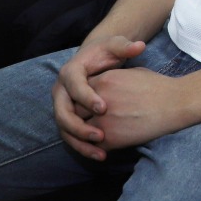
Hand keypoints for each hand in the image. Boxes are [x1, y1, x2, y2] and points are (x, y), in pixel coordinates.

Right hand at [52, 35, 146, 159]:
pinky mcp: (68, 118)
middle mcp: (60, 91)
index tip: (104, 108)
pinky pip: (71, 136)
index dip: (87, 98)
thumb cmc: (106, 52)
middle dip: (79, 127)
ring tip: (101, 152)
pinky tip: (101, 155)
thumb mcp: (115, 45)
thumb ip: (126, 46)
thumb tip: (139, 46)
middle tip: (101, 136)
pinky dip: (83, 147)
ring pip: (64, 129)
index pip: (74, 86)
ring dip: (80, 142)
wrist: (94, 58)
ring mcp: (62, 106)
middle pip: (62, 113)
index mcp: (70, 72)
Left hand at [85, 68, 195, 151]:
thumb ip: (112, 80)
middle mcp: (98, 101)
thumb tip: (102, 88)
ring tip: (94, 136)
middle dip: (80, 117)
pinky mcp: (110, 139)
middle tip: (86, 122)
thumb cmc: (158, 87)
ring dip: (85, 135)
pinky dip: (97, 148)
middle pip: (76, 111)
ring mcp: (102, 121)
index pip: (80, 92)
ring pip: (81, 131)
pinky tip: (105, 146)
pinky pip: (94, 146)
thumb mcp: (131, 74)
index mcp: (103, 81)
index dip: (84, 100)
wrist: (175, 104)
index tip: (90, 105)